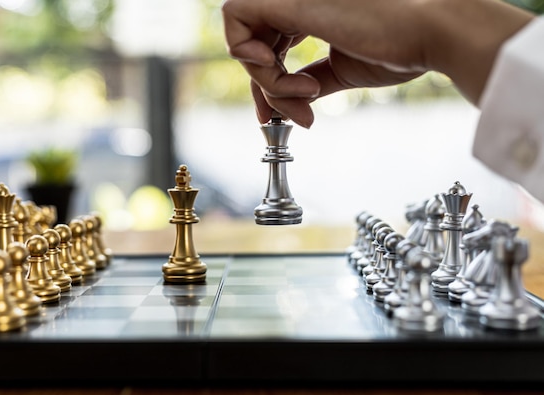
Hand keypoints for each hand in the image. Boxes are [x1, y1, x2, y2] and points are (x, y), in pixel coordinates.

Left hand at [222, 0, 533, 126]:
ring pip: (241, 38)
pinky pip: (235, 18)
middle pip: (250, 46)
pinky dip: (249, 56)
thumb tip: (287, 103)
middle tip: (290, 114)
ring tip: (305, 96)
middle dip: (263, 88)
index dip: (264, 81)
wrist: (429, 35)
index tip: (274, 113)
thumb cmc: (397, 49)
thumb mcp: (339, 70)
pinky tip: (284, 75)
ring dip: (266, 80)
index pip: (266, 45)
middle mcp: (296, 0)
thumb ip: (308, 80)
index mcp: (309, 9)